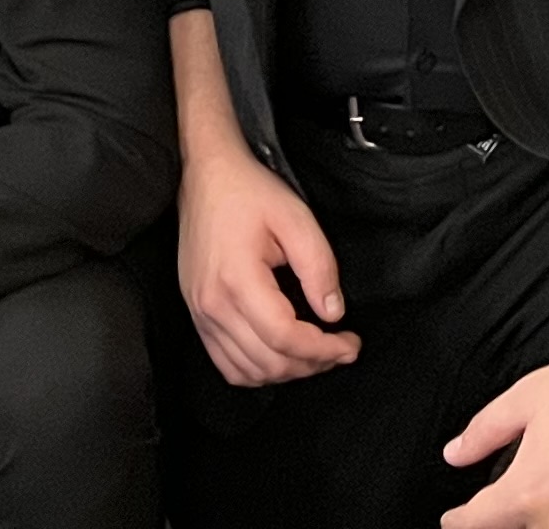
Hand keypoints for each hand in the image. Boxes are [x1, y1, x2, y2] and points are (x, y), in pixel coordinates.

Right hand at [177, 133, 359, 386]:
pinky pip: (225, 364)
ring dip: (287, 372)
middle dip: (313, 364)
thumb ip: (318, 267)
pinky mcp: (196, 314)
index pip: (285, 338)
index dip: (324, 350)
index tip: (351, 344)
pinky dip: (256, 370)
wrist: (204, 175)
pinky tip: (280, 355)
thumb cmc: (248, 191)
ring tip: (315, 353)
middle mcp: (213, 305)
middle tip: (341, 349)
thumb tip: (333, 313)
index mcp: (238, 280)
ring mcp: (200, 313)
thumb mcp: (296, 217)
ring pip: (246, 372)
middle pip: (268, 362)